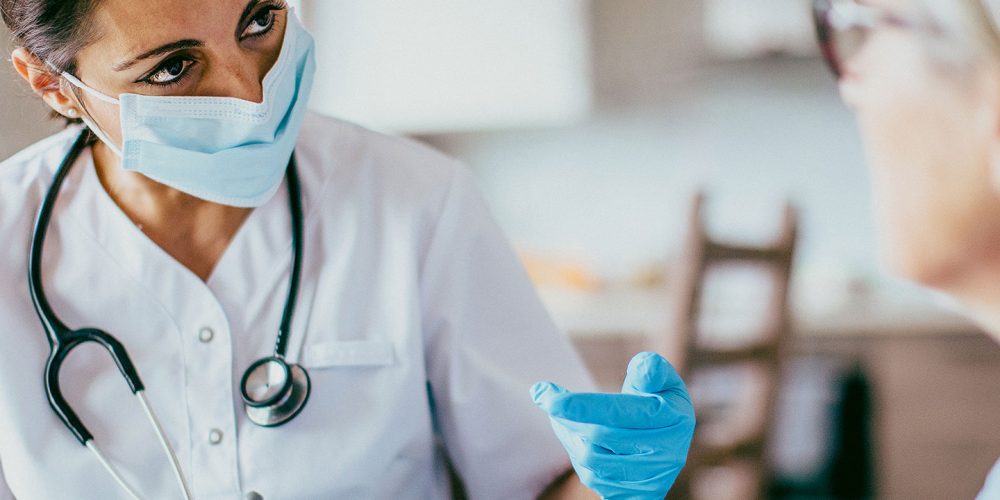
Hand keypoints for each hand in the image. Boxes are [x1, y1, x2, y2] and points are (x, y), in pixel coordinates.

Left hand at [531, 352, 694, 499]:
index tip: (545, 395)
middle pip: (599, 436)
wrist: (670, 443)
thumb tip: (641, 367)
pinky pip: (593, 477)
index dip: (579, 404)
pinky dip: (576, 453)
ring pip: (591, 459)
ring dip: (568, 434)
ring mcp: (650, 478)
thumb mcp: (664, 381)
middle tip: (548, 398)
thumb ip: (652, 371)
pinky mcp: (635, 495)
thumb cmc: (659, 400)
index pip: (618, 412)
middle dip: (567, 416)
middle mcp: (664, 454)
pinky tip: (574, 436)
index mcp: (672, 419)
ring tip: (560, 415)